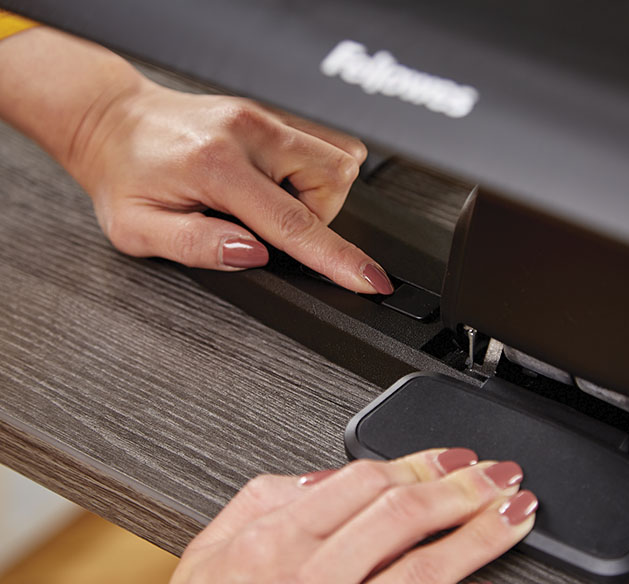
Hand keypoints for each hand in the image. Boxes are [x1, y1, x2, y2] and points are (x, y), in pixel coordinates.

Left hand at [0, 26, 392, 293]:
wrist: (115, 124)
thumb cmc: (126, 177)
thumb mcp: (140, 230)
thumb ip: (197, 246)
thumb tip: (254, 255)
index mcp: (216, 165)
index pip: (292, 221)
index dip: (336, 258)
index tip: (368, 279)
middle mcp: (248, 132)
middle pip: (333, 179)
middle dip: (318, 215)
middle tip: (269, 224)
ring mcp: (264, 115)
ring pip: (339, 158)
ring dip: (317, 192)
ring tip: (271, 201)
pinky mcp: (272, 112)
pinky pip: (328, 141)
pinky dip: (315, 170)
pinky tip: (278, 180)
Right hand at [166, 448, 537, 583]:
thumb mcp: (211, 550)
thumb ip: (267, 500)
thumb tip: (327, 476)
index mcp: (275, 541)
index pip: (365, 482)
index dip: (421, 463)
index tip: (455, 457)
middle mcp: (308, 580)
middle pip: (403, 516)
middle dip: (463, 489)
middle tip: (501, 475)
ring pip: (424, 569)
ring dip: (479, 537)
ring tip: (516, 515)